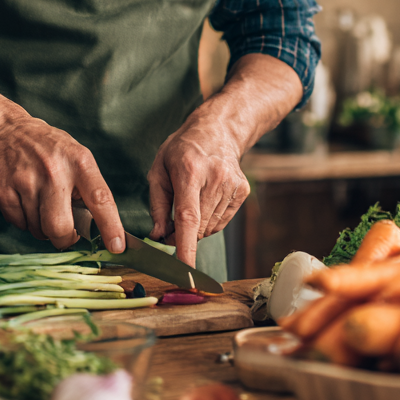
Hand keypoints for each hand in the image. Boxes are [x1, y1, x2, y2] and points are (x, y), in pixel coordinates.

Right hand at [0, 115, 125, 253]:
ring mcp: (26, 181)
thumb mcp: (75, 155)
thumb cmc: (45, 147)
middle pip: (60, 227)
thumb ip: (86, 186)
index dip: (110, 226)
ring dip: (41, 227)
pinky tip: (23, 200)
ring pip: (38, 230)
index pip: (100, 198)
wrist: (4, 130)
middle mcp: (53, 171)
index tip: (116, 245)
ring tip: (39, 203)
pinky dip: (23, 221)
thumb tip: (96, 225)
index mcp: (78, 162)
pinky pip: (18, 224)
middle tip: (64, 234)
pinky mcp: (3, 191)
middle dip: (64, 239)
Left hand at [147, 124, 249, 267]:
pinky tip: (205, 200)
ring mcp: (232, 185)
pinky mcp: (242, 191)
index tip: (185, 270)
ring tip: (190, 203)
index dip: (186, 246)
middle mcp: (215, 179)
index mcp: (190, 172)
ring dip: (196, 228)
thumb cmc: (182, 149)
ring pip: (210, 228)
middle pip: (198, 227)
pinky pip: (222, 222)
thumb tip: (158, 235)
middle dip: (181, 235)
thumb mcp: (159, 168)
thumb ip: (157, 204)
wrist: (218, 130)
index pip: (188, 216)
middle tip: (169, 224)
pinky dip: (209, 221)